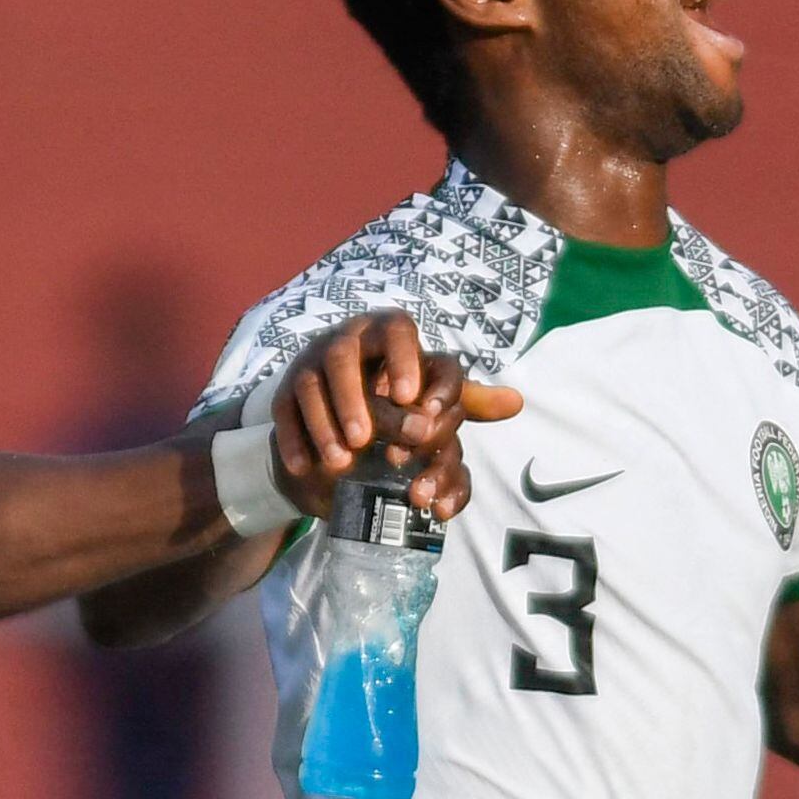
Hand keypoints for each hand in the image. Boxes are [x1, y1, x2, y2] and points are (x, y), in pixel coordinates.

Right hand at [268, 314, 520, 521]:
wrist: (338, 411)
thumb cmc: (392, 398)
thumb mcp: (426, 396)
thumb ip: (463, 399)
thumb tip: (515, 403)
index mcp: (385, 334)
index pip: (395, 330)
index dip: (402, 359)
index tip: (410, 397)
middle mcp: (345, 341)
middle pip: (343, 356)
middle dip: (352, 398)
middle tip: (366, 438)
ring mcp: (309, 365)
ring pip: (310, 384)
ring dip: (324, 423)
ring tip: (341, 461)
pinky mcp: (284, 394)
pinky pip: (283, 413)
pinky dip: (293, 440)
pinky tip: (304, 469)